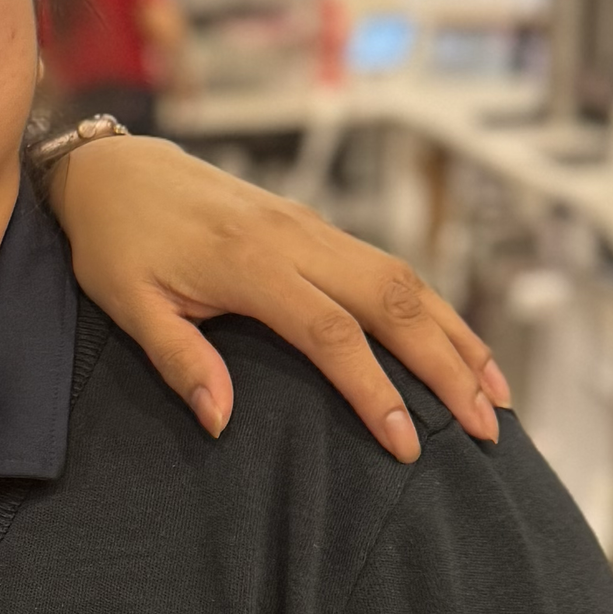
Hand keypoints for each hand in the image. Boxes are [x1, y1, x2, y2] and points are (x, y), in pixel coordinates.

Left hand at [39, 130, 508, 463]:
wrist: (116, 170)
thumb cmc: (115, 244)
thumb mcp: (127, 306)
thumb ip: (179, 361)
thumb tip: (221, 421)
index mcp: (249, 263)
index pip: (333, 333)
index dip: (375, 390)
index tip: (405, 444)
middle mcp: (297, 238)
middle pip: (394, 301)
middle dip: (448, 366)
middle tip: (487, 429)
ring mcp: (314, 228)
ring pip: (407, 279)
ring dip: (457, 336)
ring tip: (497, 394)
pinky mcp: (319, 227)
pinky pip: (392, 268)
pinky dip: (434, 310)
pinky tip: (459, 348)